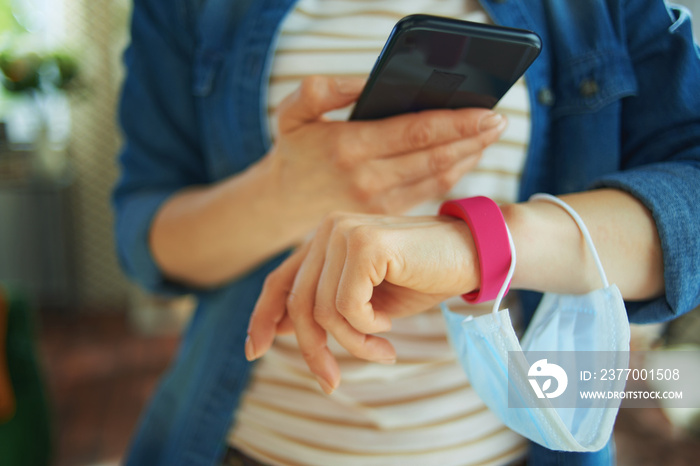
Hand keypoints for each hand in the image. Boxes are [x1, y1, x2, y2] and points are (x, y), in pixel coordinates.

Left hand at [245, 212, 478, 393]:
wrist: (473, 255)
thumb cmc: (421, 278)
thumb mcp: (367, 300)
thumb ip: (326, 307)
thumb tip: (281, 330)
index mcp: (324, 239)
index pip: (280, 280)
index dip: (262, 317)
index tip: (254, 351)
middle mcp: (328, 229)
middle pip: (298, 303)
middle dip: (313, 350)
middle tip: (331, 382)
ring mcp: (344, 231)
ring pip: (323, 310)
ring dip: (352, 343)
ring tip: (382, 349)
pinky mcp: (364, 243)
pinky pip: (347, 306)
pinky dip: (367, 328)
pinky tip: (390, 326)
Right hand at [267, 75, 506, 218]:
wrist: (281, 205)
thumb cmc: (294, 152)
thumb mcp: (292, 113)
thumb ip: (321, 90)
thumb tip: (367, 81)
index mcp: (350, 146)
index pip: (416, 131)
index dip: (457, 121)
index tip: (487, 109)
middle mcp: (369, 177)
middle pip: (436, 155)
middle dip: (474, 137)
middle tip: (501, 120)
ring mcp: (380, 201)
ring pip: (438, 177)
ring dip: (469, 157)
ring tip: (490, 136)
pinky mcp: (386, 213)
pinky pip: (429, 192)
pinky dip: (453, 174)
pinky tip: (466, 157)